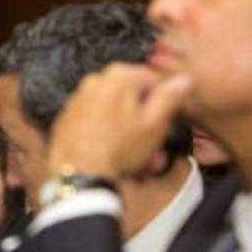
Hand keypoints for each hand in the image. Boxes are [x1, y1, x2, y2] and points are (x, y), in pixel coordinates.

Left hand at [47, 63, 191, 180]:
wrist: (79, 175)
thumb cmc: (118, 151)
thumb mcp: (154, 124)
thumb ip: (169, 98)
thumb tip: (183, 80)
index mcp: (119, 76)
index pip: (152, 79)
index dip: (165, 101)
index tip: (167, 119)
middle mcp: (95, 81)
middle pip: (131, 95)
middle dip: (145, 118)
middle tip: (153, 143)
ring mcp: (79, 98)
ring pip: (114, 109)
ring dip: (128, 128)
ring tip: (136, 155)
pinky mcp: (68, 117)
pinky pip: (96, 120)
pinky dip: (107, 132)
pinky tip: (114, 152)